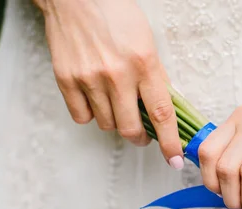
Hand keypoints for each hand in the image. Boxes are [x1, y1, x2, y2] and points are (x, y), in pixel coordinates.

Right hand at [37, 0, 183, 167]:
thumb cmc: (116, 16)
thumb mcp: (148, 43)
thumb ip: (156, 77)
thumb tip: (165, 110)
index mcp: (143, 63)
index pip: (161, 114)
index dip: (169, 142)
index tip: (175, 160)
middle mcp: (117, 74)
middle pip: (131, 129)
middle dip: (141, 137)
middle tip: (143, 132)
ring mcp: (89, 78)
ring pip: (107, 125)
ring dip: (116, 122)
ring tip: (116, 103)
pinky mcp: (66, 80)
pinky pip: (82, 117)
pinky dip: (91, 114)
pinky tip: (96, 98)